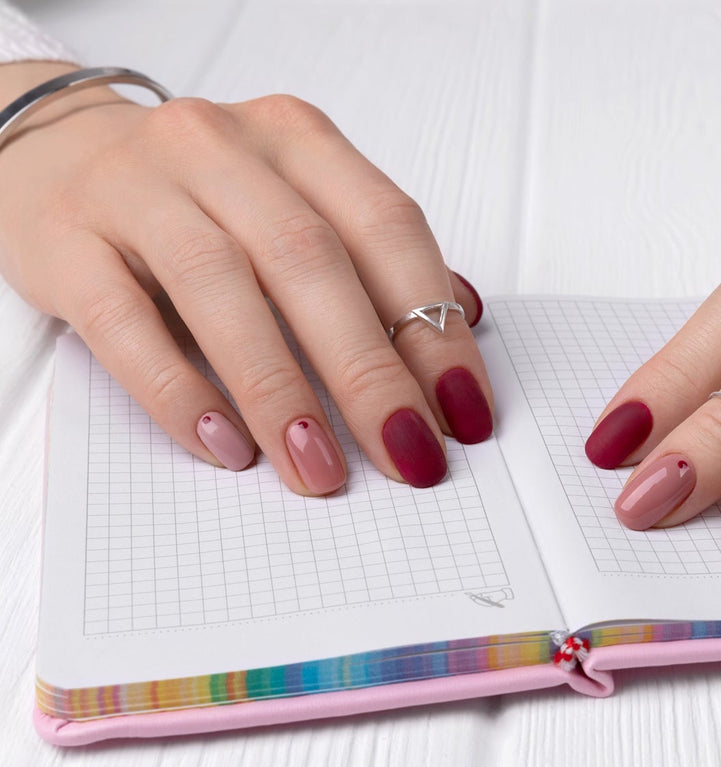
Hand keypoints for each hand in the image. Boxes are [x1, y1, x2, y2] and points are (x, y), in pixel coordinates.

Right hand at [0, 62, 489, 494]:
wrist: (56, 159)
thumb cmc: (203, 204)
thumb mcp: (298, 207)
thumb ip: (376, 262)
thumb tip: (462, 323)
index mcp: (298, 140)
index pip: (388, 228)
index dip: (434, 326)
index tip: (463, 413)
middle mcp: (221, 150)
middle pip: (311, 262)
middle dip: (369, 372)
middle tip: (406, 455)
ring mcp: (137, 189)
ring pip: (222, 288)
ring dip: (282, 392)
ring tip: (319, 470)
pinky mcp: (67, 244)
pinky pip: (126, 325)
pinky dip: (180, 394)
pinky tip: (225, 447)